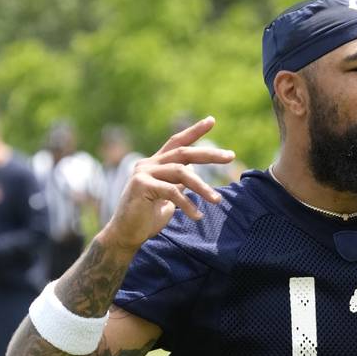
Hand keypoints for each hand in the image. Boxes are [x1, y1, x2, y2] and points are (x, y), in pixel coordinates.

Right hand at [99, 117, 234, 251]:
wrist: (126, 235)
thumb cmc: (148, 217)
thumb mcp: (169, 197)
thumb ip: (178, 183)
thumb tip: (194, 174)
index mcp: (156, 163)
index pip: (177, 142)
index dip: (194, 131)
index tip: (212, 120)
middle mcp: (148, 164)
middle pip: (183, 153)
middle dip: (209, 154)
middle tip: (230, 156)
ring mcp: (143, 173)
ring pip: (181, 172)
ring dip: (202, 187)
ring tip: (217, 200)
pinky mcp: (140, 185)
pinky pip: (171, 192)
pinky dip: (187, 204)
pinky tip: (198, 215)